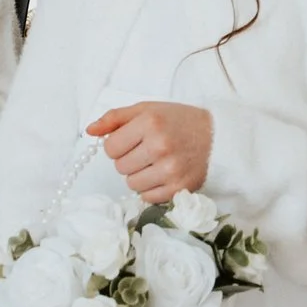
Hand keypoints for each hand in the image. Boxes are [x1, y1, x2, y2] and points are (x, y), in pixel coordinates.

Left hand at [88, 102, 211, 202]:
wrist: (217, 137)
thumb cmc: (178, 120)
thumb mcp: (146, 109)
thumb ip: (115, 118)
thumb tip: (89, 131)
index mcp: (149, 123)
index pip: (110, 147)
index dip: (117, 144)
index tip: (131, 140)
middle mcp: (159, 147)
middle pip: (120, 167)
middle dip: (128, 159)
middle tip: (145, 150)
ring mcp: (170, 170)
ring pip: (132, 184)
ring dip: (138, 175)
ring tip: (154, 163)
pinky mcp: (179, 189)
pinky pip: (147, 197)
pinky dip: (151, 188)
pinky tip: (162, 174)